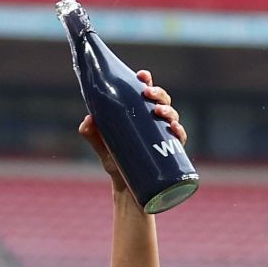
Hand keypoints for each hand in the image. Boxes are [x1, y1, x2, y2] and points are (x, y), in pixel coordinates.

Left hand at [79, 71, 185, 192]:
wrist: (126, 191)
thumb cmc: (116, 164)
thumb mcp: (102, 148)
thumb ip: (92, 135)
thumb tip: (87, 120)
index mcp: (140, 115)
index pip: (146, 92)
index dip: (146, 81)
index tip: (142, 75)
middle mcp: (154, 123)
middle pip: (161, 101)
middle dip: (158, 93)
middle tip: (148, 94)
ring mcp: (164, 136)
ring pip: (172, 116)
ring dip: (168, 110)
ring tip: (159, 112)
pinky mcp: (171, 152)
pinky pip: (180, 138)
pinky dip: (179, 131)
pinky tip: (174, 129)